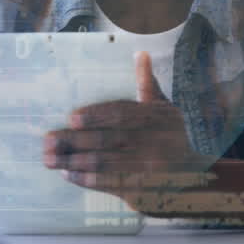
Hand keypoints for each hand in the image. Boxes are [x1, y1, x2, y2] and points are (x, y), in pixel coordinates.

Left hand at [43, 52, 215, 213]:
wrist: (195, 178)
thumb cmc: (172, 138)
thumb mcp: (166, 109)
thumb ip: (148, 85)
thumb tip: (140, 54)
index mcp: (155, 118)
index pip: (121, 114)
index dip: (95, 116)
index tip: (70, 119)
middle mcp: (152, 142)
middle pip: (106, 140)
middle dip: (73, 142)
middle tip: (47, 141)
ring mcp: (147, 168)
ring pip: (104, 163)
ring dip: (73, 162)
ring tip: (49, 159)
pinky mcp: (142, 190)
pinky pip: (109, 184)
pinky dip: (86, 180)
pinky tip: (68, 174)